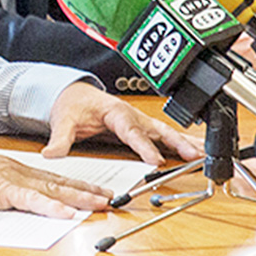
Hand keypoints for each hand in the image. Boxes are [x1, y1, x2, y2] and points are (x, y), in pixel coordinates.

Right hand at [0, 143, 114, 217]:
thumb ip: (0, 190)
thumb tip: (10, 201)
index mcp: (14, 171)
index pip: (53, 179)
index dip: (77, 185)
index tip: (96, 190)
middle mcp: (18, 173)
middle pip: (60, 183)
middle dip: (87, 191)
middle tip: (110, 197)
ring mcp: (11, 181)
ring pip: (53, 190)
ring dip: (79, 197)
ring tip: (101, 203)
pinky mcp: (0, 191)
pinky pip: (30, 200)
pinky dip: (50, 207)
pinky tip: (67, 214)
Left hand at [42, 82, 202, 164]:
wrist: (74, 95)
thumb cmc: (73, 105)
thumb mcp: (63, 121)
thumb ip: (59, 138)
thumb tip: (51, 153)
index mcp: (115, 112)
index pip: (132, 132)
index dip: (145, 147)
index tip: (156, 161)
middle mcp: (132, 115)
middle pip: (159, 130)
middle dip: (178, 143)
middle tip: (195, 156)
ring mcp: (140, 121)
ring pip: (167, 132)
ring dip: (186, 142)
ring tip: (205, 155)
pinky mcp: (143, 127)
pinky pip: (166, 135)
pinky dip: (182, 142)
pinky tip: (197, 151)